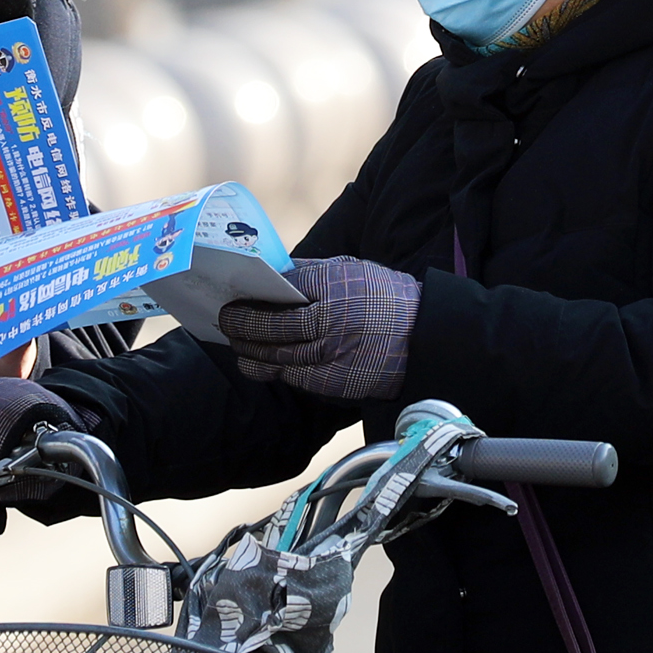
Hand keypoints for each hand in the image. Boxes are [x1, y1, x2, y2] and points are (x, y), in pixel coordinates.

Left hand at [218, 256, 421, 399]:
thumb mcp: (351, 271)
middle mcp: (328, 321)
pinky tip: (262, 362)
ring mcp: (332, 355)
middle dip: (240, 326)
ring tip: (238, 344)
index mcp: (331, 286)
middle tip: (225, 321)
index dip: (249, 298)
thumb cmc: (385, 298)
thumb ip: (309, 273)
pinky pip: (294, 377)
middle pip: (269, 328)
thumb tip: (268, 274)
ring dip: (250, 352)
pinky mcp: (337, 382)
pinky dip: (275, 370)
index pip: (277, 292)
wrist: (427, 337)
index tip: (232, 298)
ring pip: (275, 358)